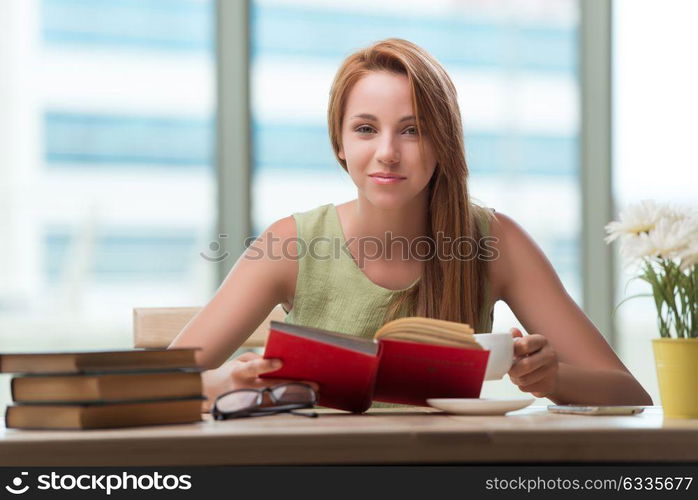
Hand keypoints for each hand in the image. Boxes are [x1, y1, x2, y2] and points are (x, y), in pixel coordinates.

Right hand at [201, 352, 318, 412]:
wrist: (209, 394)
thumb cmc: (229, 373)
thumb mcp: (238, 361)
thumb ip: (256, 360)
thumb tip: (278, 361)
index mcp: (237, 373)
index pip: (252, 368)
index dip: (266, 365)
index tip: (280, 362)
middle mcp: (242, 389)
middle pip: (270, 388)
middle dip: (293, 385)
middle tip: (314, 384)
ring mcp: (246, 403)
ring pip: (274, 401)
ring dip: (294, 397)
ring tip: (313, 393)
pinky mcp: (250, 412)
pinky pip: (272, 408)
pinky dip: (287, 404)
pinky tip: (302, 400)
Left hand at [508, 327, 558, 397]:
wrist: (550, 375)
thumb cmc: (534, 356)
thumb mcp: (526, 344)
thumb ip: (517, 338)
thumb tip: (512, 332)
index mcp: (542, 341)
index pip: (525, 344)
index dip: (513, 350)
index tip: (508, 354)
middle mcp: (550, 354)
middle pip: (525, 365)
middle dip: (512, 369)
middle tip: (509, 368)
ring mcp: (551, 371)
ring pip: (524, 379)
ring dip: (515, 378)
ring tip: (516, 374)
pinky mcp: (548, 385)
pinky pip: (526, 388)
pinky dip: (520, 385)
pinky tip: (524, 380)